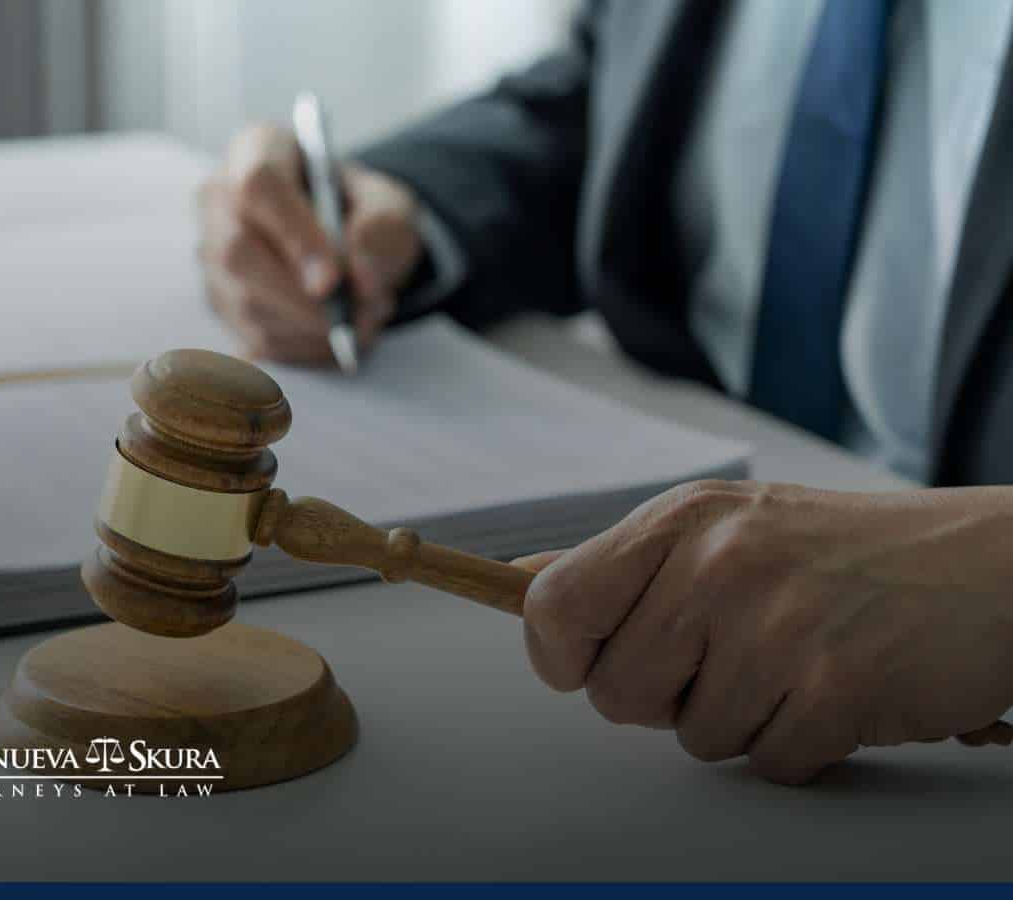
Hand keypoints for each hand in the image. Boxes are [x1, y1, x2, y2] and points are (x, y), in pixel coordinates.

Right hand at [198, 124, 423, 365]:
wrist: (349, 241)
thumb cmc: (361, 212)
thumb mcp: (391, 207)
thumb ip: (382, 229)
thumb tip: (359, 274)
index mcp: (259, 150)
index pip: (258, 186)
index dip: (294, 236)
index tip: (333, 281)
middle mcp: (220, 199)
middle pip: (237, 252)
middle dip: (302, 298)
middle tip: (355, 317)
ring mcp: (212, 255)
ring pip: (246, 303)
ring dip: (312, 327)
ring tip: (363, 320)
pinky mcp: (222, 303)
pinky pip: (256, 338)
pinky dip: (305, 348)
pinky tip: (337, 336)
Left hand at [518, 481, 1012, 783]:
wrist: (983, 567)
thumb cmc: (837, 552)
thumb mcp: (720, 526)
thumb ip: (619, 563)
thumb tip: (519, 583)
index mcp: (682, 519)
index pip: (554, 605)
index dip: (557, 654)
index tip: (584, 662)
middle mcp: (721, 563)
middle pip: (614, 693)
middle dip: (661, 696)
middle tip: (722, 657)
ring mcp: (779, 625)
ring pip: (691, 737)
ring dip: (738, 718)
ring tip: (789, 662)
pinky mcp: (837, 688)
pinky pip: (766, 763)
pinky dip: (796, 742)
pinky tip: (831, 688)